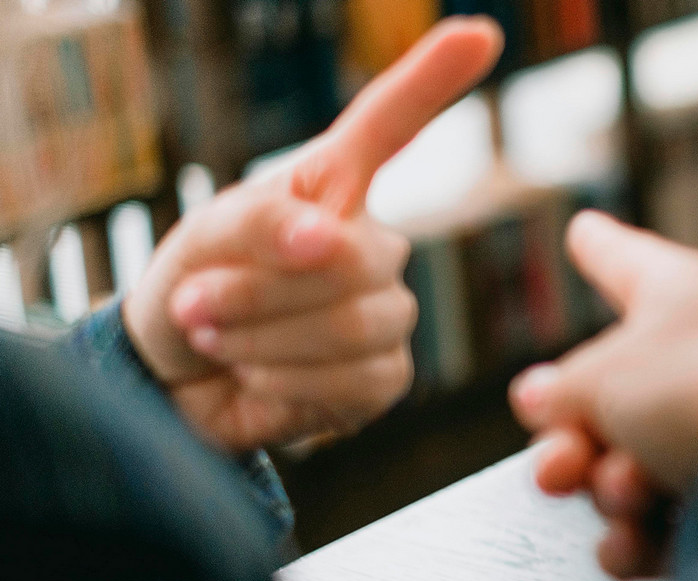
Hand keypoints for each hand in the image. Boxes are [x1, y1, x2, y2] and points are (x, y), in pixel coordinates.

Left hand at [121, 17, 502, 452]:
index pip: (390, 126)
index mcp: (333, 189)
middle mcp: (372, 246)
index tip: (479, 34)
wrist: (175, 381)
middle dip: (263, 290)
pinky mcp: (384, 377)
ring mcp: (386, 313)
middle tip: (198, 303)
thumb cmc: (194, 288)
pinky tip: (257, 377)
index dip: (432, 81)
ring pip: (356, 324)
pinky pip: (353, 379)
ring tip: (217, 339)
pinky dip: (284, 384)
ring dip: (262, 339)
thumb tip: (325, 237)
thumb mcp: (205, 237)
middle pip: (358, 258)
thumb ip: (261, 221)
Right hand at [511, 212, 697, 578]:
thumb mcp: (602, 375)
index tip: (586, 231)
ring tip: (630, 490)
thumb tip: (544, 401)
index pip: (627, 261)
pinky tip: (637, 539)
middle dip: (569, 441)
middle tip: (562, 462)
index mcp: (684, 299)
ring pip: (622, 469)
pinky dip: (638, 539)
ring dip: (609, 490)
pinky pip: (654, 527)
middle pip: (605, 398)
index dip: (599, 247)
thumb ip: (560, 388)